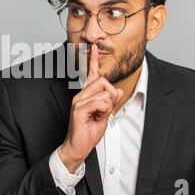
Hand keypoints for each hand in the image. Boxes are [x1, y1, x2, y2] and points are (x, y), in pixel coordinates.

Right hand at [58, 44, 122, 172]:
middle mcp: (81, 95)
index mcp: (86, 95)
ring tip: (98, 117)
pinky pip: (101, 102)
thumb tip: (118, 90)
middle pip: (103, 81)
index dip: (93, 61)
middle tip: (104, 111)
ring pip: (104, 93)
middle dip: (111, 96)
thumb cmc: (88, 133)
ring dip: (107, 107)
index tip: (94, 48)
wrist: (77, 147)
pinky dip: (103, 111)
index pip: (91, 74)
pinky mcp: (79, 109)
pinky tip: (95, 119)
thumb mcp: (105, 115)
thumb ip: (111, 102)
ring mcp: (79, 101)